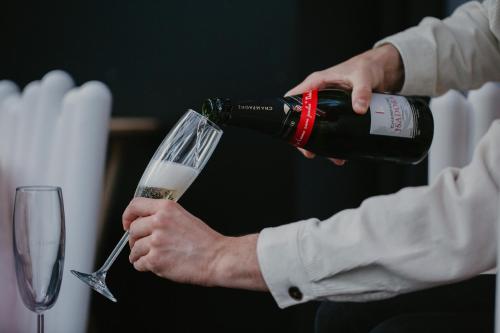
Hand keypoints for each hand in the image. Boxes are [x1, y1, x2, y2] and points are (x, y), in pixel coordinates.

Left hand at [122, 197, 267, 290]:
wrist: (216, 258)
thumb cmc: (205, 241)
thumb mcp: (184, 217)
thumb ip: (164, 217)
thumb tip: (148, 223)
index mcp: (166, 208)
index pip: (135, 206)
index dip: (128, 216)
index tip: (127, 223)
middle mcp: (159, 222)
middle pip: (133, 229)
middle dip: (135, 239)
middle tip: (142, 244)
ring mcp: (156, 241)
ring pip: (134, 248)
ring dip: (139, 255)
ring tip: (150, 257)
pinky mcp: (155, 260)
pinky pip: (138, 263)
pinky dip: (143, 266)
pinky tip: (153, 264)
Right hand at [287, 44, 403, 162]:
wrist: (382, 69)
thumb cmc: (366, 66)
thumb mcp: (363, 77)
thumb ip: (361, 92)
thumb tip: (359, 109)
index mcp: (317, 83)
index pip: (293, 97)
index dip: (288, 113)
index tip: (291, 131)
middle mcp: (319, 95)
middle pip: (303, 118)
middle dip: (306, 137)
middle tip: (310, 152)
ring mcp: (328, 105)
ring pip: (317, 127)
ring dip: (322, 143)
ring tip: (332, 157)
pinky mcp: (339, 112)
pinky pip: (331, 128)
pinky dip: (334, 141)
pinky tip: (342, 152)